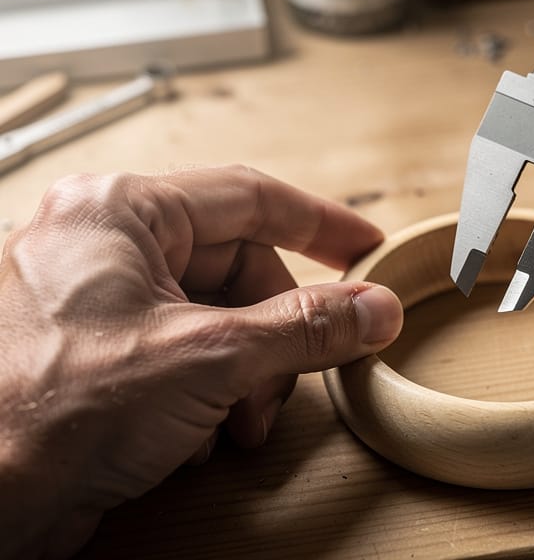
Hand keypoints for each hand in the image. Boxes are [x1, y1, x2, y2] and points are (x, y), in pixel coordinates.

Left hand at [0, 166, 403, 558]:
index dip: (321, 225)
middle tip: (285, 382)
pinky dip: (207, 397)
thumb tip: (374, 308)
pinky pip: (185, 354)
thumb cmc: (57, 409)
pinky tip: (190, 439)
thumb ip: (306, 328)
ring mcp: (97, 301)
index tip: (367, 249)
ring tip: (235, 422)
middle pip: (238, 270)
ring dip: (245, 378)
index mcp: (121, 211)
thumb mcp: (211, 357)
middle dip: (273, 338)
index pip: (250, 197)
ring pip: (216, 319)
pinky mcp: (96, 354)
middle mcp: (105, 245)